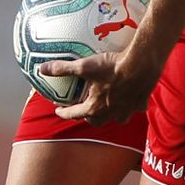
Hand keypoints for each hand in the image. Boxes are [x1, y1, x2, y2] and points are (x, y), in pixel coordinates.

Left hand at [43, 42, 163, 125]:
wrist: (142, 65)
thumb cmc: (113, 67)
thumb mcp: (84, 66)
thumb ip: (63, 69)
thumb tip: (42, 69)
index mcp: (95, 108)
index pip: (74, 114)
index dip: (64, 112)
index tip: (59, 110)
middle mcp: (111, 114)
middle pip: (95, 120)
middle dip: (87, 115)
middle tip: (83, 106)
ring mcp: (127, 112)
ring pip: (115, 117)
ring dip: (108, 113)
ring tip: (106, 104)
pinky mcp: (140, 105)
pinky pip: (132, 109)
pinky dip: (128, 105)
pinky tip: (128, 96)